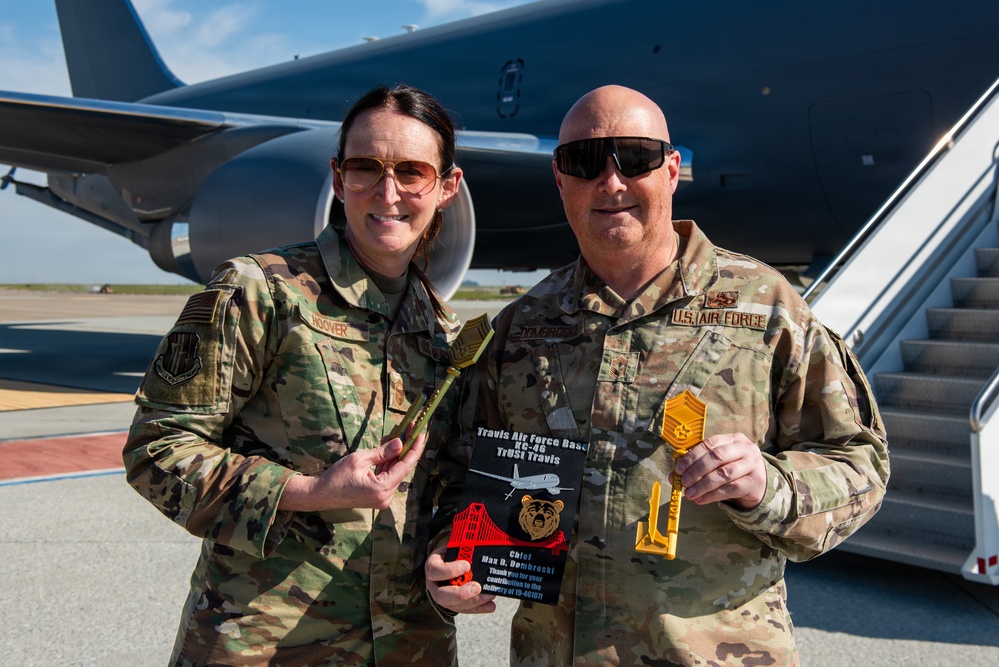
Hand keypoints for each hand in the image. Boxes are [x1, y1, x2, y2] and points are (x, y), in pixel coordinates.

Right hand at [278, 433, 425, 511]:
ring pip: (395, 472)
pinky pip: (387, 477)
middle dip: (407, 449)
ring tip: (401, 435)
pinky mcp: (377, 496)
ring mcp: (381, 498)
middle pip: (402, 469)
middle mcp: (385, 496)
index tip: (421, 434)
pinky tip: (390, 448)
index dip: (414, 449)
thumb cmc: (336, 476)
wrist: (320, 494)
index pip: (404, 466)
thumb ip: (382, 452)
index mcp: (382, 489)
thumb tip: (400, 443)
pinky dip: (389, 463)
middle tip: (411, 430)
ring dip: (397, 455)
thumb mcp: (359, 459)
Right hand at [425, 547, 496, 613]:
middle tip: (477, 587)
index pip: (435, 571)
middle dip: (460, 594)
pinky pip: (465, 609)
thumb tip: (478, 542)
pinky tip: (491, 606)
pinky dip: (479, 608)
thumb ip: (462, 547)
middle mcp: (434, 585)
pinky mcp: (453, 605)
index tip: (467, 565)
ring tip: (489, 596)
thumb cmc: (452, 553)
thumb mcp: (453, 546)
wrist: (448, 561)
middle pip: (441, 596)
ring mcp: (443, 597)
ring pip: (454, 606)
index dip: (450, 570)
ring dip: (473, 602)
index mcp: (432, 567)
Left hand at [672, 432, 766, 509]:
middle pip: (717, 457)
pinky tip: (701, 499)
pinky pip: (730, 489)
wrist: (758, 481)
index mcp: (733, 438)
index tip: (679, 469)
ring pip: (724, 474)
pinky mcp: (754, 482)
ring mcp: (752, 465)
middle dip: (697, 470)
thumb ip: (698, 464)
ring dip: (703, 485)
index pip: (710, 444)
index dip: (692, 456)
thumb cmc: (733, 467)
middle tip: (684, 482)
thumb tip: (674, 475)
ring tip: (689, 494)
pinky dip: (713, 495)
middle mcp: (745, 449)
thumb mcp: (719, 461)